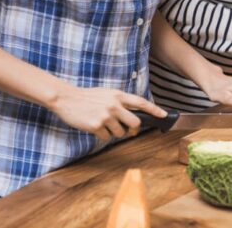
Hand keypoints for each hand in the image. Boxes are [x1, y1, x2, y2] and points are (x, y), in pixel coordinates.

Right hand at [48, 85, 165, 141]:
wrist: (67, 99)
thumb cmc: (88, 97)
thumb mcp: (107, 94)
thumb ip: (120, 102)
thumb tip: (134, 114)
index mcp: (118, 95)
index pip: (141, 102)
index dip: (154, 109)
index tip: (164, 115)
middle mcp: (114, 105)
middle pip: (135, 122)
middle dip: (133, 129)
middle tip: (128, 130)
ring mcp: (106, 115)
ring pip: (120, 132)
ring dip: (114, 132)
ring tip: (104, 124)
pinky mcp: (96, 125)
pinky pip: (106, 137)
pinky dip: (102, 135)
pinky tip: (94, 127)